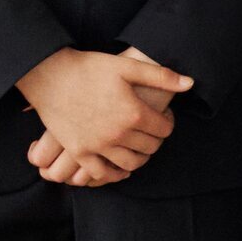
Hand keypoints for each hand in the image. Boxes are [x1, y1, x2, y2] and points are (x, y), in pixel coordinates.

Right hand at [17, 47, 190, 182]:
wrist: (51, 76)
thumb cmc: (90, 67)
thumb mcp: (128, 66)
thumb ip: (161, 76)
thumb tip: (190, 84)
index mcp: (133, 113)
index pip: (164, 129)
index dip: (168, 122)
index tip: (163, 115)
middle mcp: (118, 134)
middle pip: (150, 148)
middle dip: (156, 139)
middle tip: (153, 128)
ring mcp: (98, 146)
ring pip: (130, 164)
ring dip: (140, 157)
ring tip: (139, 145)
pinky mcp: (80, 152)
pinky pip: (103, 174)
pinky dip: (116, 173)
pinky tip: (120, 165)